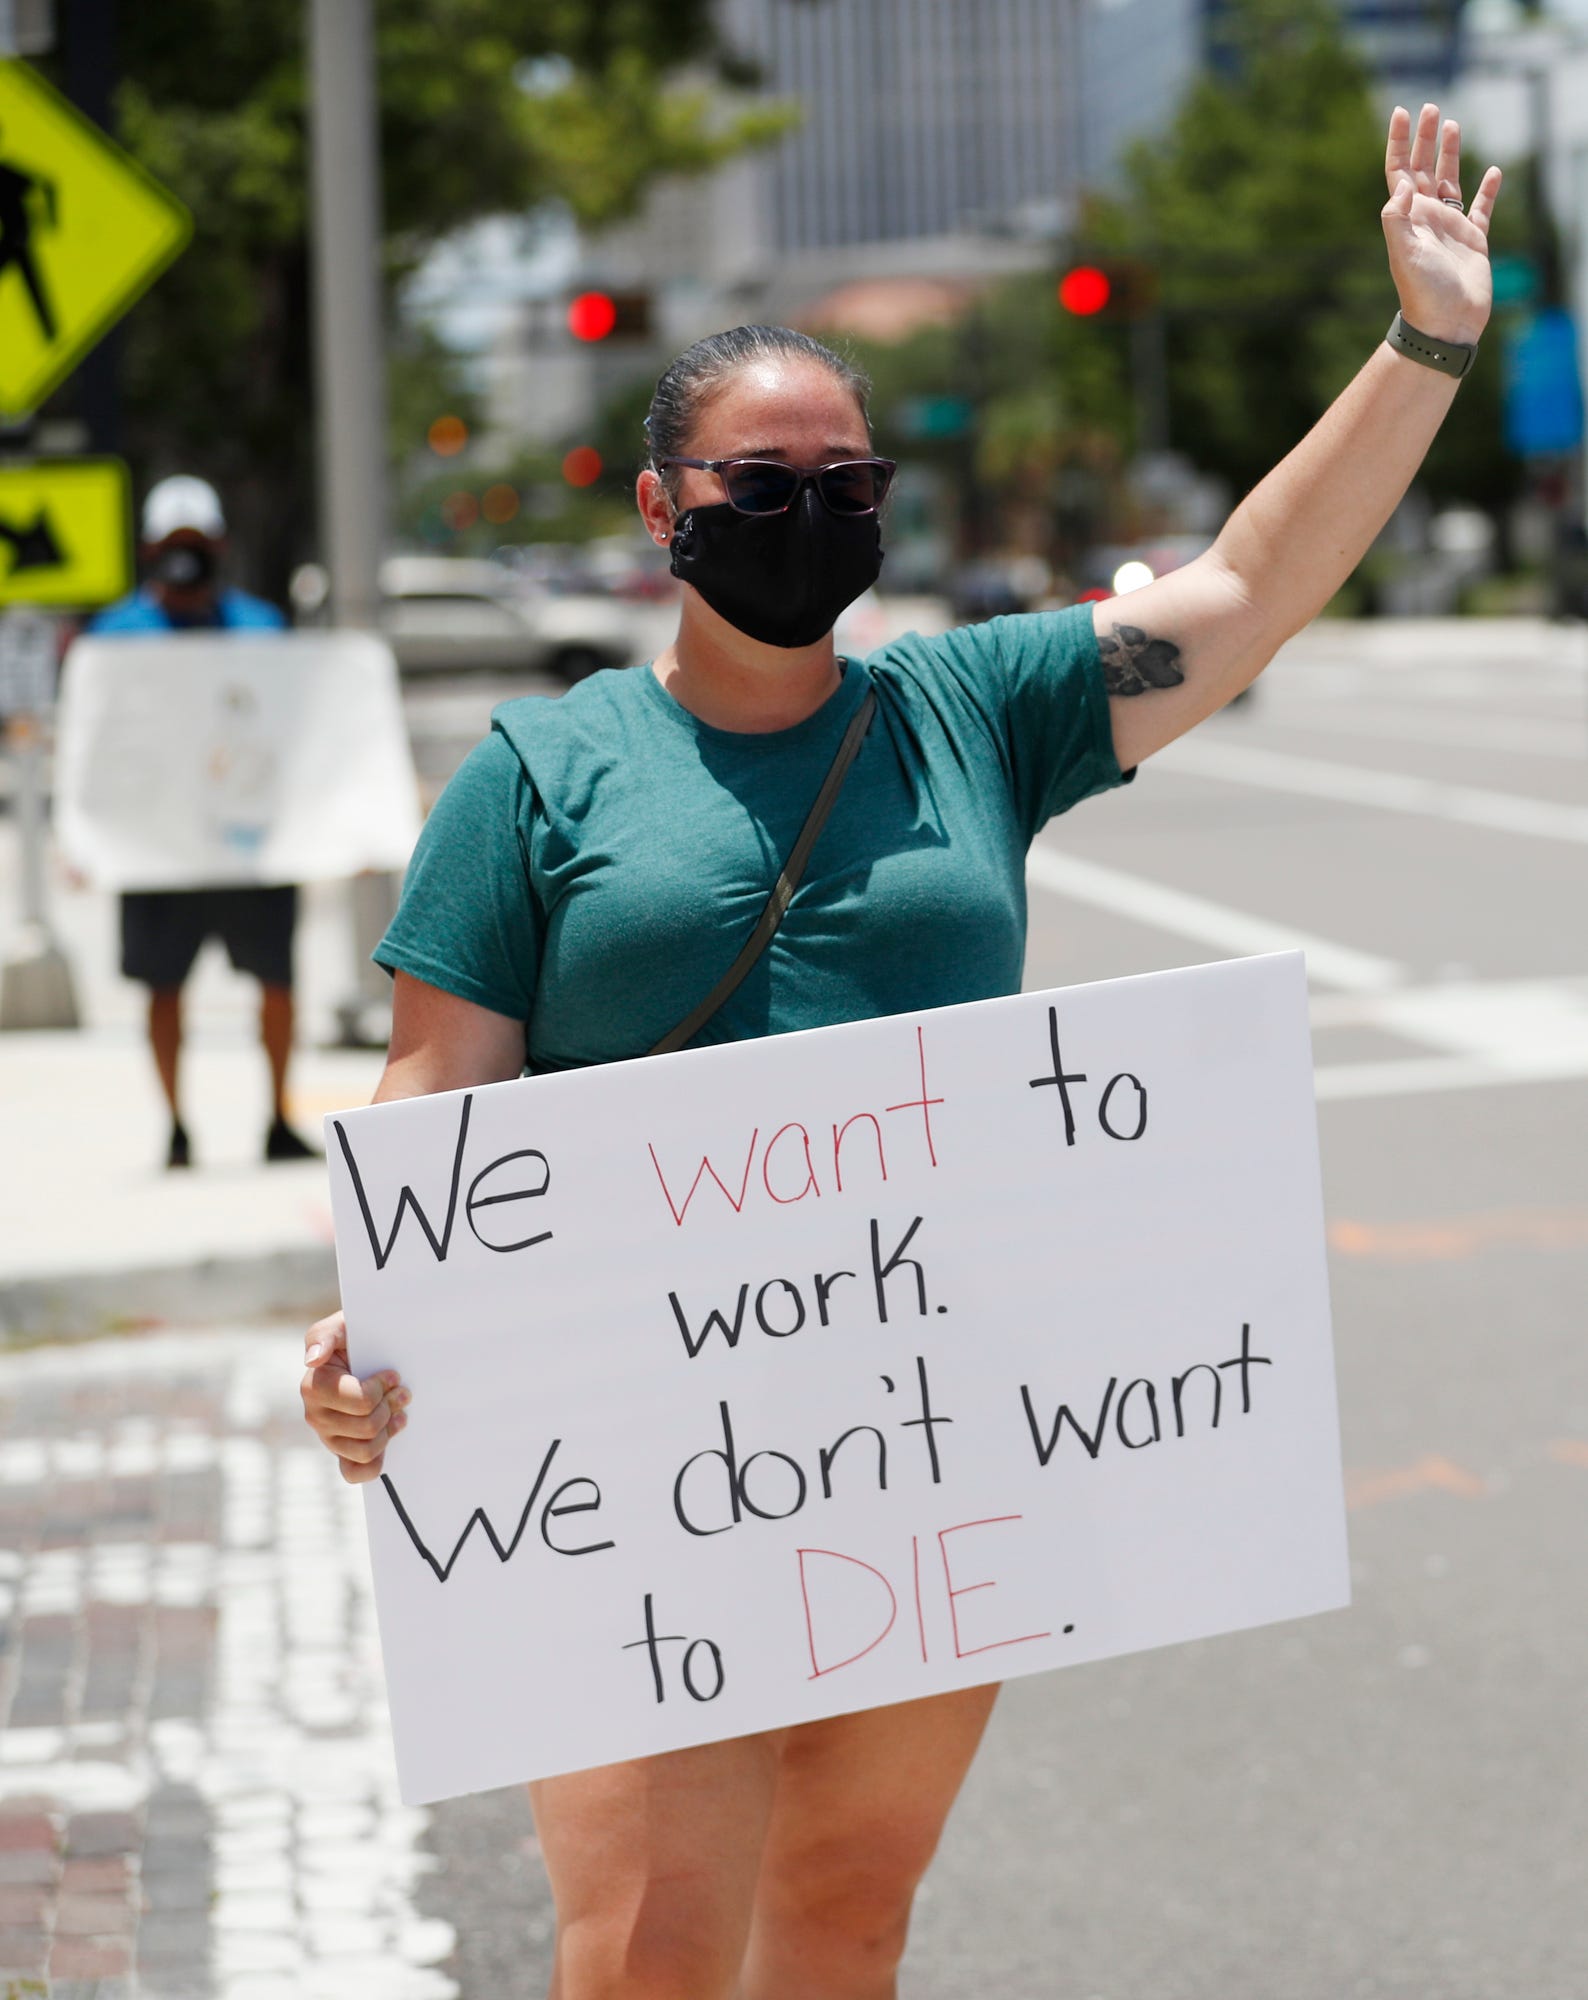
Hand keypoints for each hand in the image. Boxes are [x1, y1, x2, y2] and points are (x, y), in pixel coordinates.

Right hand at [301, 1309, 409, 1484]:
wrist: (363, 1350)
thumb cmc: (355, 1337)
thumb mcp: (342, 1326)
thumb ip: (324, 1336)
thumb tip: (313, 1360)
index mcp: (314, 1387)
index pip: (360, 1402)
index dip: (382, 1390)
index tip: (392, 1375)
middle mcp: (316, 1416)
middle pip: (367, 1426)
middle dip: (390, 1407)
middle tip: (401, 1392)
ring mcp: (328, 1437)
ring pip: (366, 1450)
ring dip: (389, 1430)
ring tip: (398, 1411)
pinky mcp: (341, 1451)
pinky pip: (355, 1472)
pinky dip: (375, 1461)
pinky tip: (387, 1436)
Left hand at [1382, 103, 1500, 347]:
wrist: (1445, 324)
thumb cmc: (1422, 292)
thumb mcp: (1403, 253)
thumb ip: (1397, 218)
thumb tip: (1402, 184)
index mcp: (1408, 217)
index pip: (1399, 172)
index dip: (1398, 143)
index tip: (1400, 113)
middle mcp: (1427, 217)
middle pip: (1423, 168)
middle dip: (1424, 139)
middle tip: (1429, 107)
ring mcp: (1450, 227)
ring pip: (1450, 181)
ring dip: (1450, 154)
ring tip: (1451, 125)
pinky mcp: (1474, 239)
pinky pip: (1481, 208)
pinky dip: (1488, 190)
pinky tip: (1494, 172)